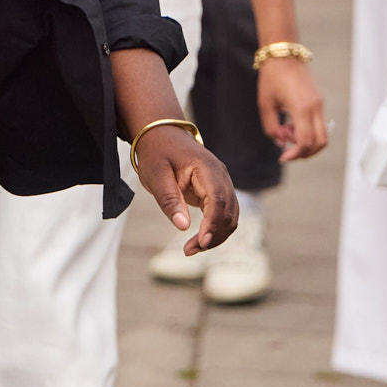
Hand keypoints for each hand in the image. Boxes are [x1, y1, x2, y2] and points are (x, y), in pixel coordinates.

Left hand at [132, 125, 236, 255]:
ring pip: (230, 216)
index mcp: (207, 168)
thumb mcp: (156, 175)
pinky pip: (224, 214)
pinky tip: (199, 241)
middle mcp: (221, 175)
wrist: (162, 135)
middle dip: (213, 235)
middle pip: (228, 211)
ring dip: (216, 236)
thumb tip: (183, 226)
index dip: (213, 223)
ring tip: (191, 249)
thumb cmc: (157, 153)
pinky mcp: (218, 192)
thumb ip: (170, 200)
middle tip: (189, 251)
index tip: (202, 242)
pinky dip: (215, 230)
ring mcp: (222, 183)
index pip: (218, 199)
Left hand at [257, 57, 328, 161]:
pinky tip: (291, 124)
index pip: (305, 141)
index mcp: (301, 108)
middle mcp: (315, 107)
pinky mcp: (319, 102)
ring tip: (287, 132)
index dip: (295, 154)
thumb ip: (271, 128)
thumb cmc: (271, 78)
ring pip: (323, 135)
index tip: (283, 157)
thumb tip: (282, 142)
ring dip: (307, 143)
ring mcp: (320, 105)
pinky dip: (308, 132)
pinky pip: (319, 125)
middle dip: (305, 153)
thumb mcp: (265, 105)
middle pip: (320, 142)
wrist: (284, 56)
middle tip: (287, 151)